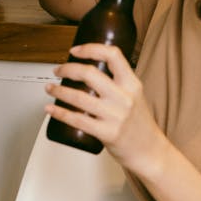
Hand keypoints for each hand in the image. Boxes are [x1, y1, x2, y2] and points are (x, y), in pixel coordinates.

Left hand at [45, 42, 167, 174]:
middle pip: (90, 73)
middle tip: (58, 70)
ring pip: (79, 97)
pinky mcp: (107, 133)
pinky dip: (60, 113)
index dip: (90, 48)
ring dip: (58, 91)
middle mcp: (125, 97)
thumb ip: (117, 83)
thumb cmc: (139, 124)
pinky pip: (77, 120)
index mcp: (132, 84)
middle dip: (67, 69)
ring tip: (50, 89)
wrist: (150, 152)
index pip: (113, 55)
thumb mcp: (134, 96)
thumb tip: (88, 71)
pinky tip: (51, 109)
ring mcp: (116, 116)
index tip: (75, 50)